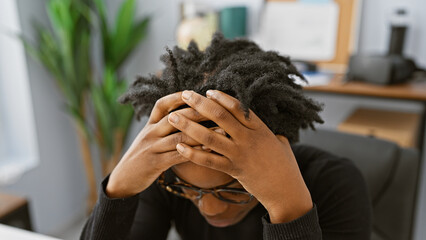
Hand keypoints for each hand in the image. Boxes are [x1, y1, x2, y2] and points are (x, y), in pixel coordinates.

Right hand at [106, 92, 207, 197]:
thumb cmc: (142, 158)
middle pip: (175, 117)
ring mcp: (152, 148)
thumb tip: (185, 119)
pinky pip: (178, 155)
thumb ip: (163, 129)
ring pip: (179, 136)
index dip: (177, 97)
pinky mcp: (155, 164)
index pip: (161, 105)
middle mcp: (150, 133)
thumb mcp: (149, 139)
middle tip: (217, 108)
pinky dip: (195, 151)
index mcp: (149, 126)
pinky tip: (209, 150)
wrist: (123, 180)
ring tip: (221, 130)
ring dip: (202, 132)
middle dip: (197, 112)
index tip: (194, 92)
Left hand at [168, 90, 312, 222]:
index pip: (237, 107)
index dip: (221, 97)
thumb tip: (257, 122)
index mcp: (259, 128)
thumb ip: (267, 130)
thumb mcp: (280, 141)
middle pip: (219, 116)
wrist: (287, 192)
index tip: (207, 90)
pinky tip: (180, 146)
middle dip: (199, 103)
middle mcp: (248, 138)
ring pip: (209, 136)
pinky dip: (192, 153)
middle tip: (184, 94)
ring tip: (173, 117)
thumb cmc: (285, 165)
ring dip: (188, 125)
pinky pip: (208, 160)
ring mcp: (239, 154)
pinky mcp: (233, 170)